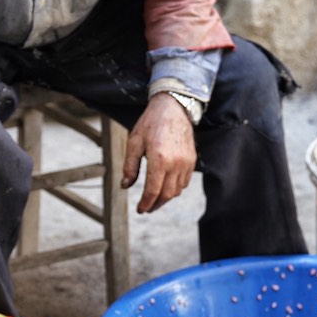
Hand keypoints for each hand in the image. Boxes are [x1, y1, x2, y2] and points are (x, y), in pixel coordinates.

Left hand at [121, 93, 196, 212]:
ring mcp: (186, 163)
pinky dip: (175, 189)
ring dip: (165, 198)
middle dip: (155, 205)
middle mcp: (175, 163)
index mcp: (159, 159)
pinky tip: (166, 187)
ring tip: (155, 199)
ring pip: (176, 191)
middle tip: (146, 208)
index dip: (145, 204)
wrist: (173, 107)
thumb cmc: (151, 123)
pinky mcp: (192, 160)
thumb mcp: (134, 142)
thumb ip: (129, 166)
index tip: (140, 210)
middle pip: (166, 195)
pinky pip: (184, 182)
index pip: (153, 191)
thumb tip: (125, 186)